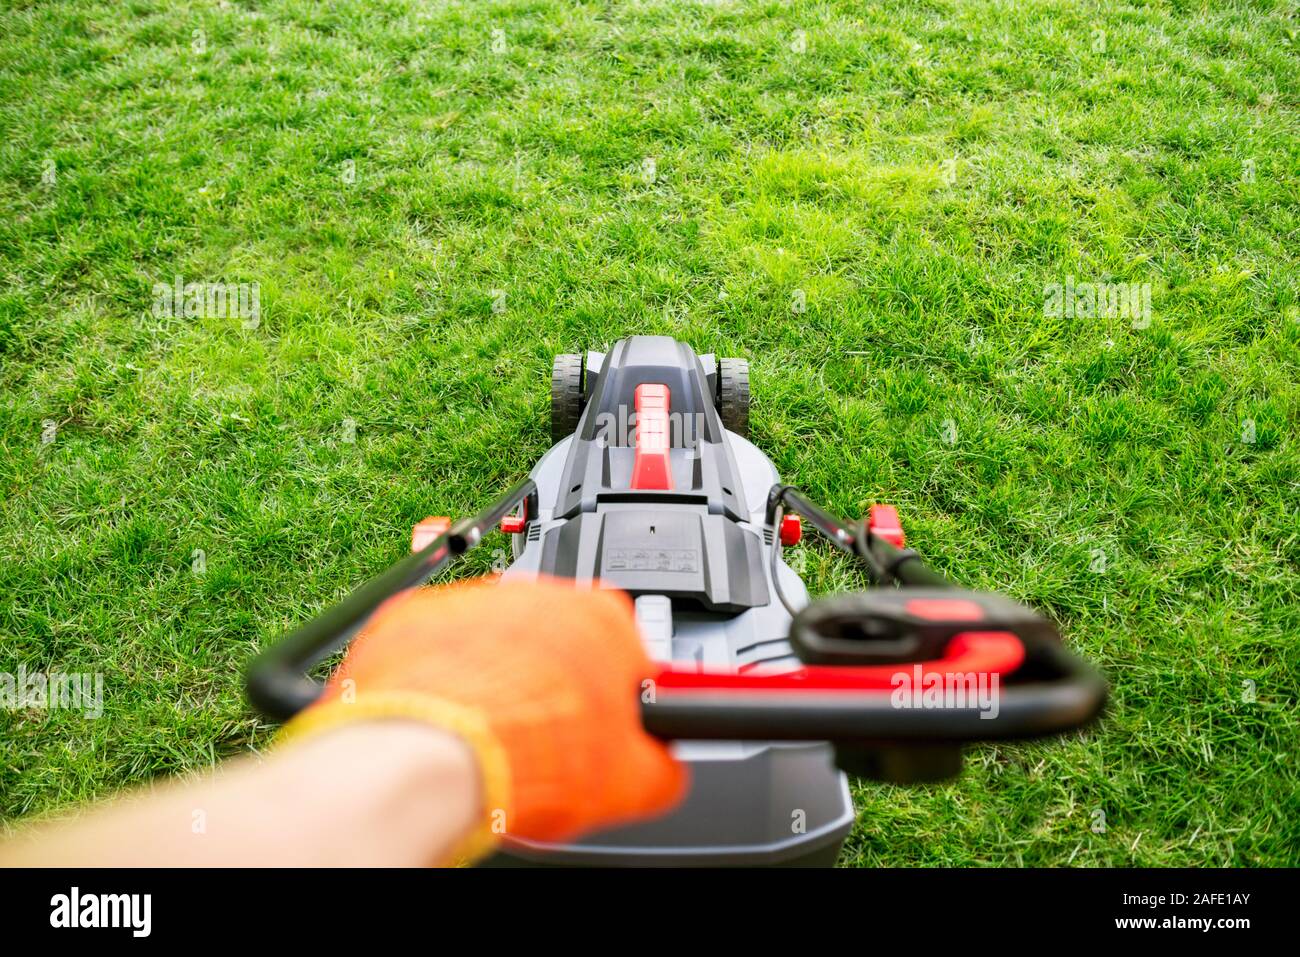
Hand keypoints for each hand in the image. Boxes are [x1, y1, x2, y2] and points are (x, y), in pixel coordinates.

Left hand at [281, 576, 686, 858]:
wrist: (428, 756)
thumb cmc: (524, 754)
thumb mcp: (633, 783)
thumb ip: (663, 764)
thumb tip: (663, 767)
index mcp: (605, 620)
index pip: (629, 652)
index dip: (618, 699)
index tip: (605, 729)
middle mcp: (542, 594)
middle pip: (561, 643)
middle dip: (557, 688)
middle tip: (548, 740)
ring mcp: (476, 599)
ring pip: (498, 641)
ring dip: (498, 680)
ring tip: (491, 736)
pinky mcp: (417, 614)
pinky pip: (440, 646)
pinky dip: (442, 677)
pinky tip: (449, 720)